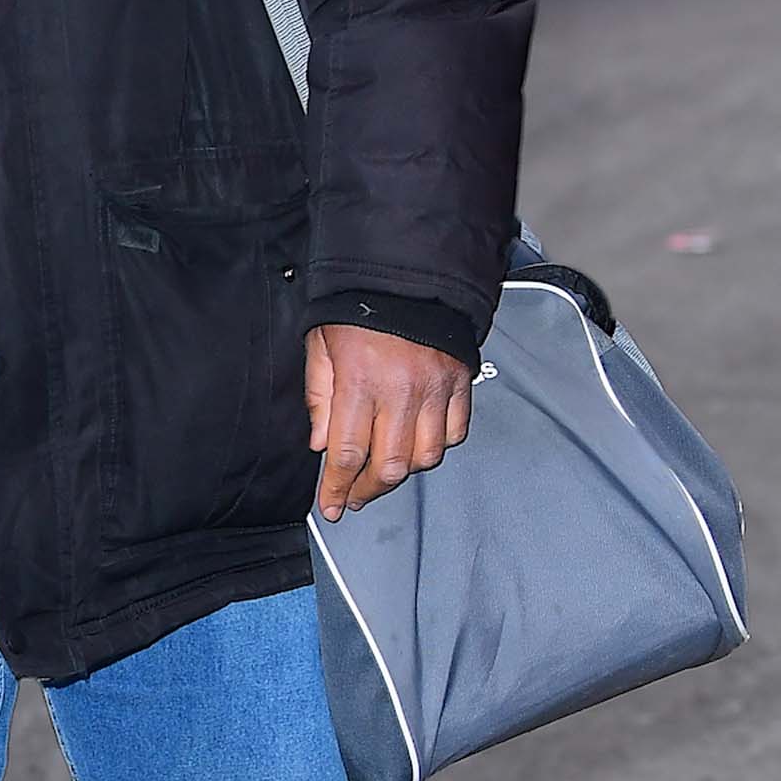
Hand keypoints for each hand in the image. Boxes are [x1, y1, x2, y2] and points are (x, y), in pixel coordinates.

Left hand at [305, 324, 471, 521]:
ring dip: (403, 472)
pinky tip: (419, 444)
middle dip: (369, 490)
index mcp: (361, 382)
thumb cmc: (359, 307)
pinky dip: (438, 446)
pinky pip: (455, 432)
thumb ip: (320, 397)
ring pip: (426, 456)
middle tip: (355, 496)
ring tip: (384, 472)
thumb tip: (321, 443)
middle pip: (390, 466)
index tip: (332, 506)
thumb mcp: (321, 346)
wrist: (409, 274)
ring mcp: (436, 389)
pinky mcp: (461, 383)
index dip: (338, 488)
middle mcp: (402, 391)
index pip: (348, 454)